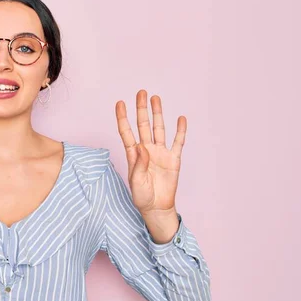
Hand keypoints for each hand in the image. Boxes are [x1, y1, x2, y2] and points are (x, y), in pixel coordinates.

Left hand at [115, 89, 185, 216]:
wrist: (157, 207)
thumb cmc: (142, 197)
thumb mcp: (136, 182)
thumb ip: (139, 164)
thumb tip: (142, 146)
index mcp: (134, 155)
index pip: (126, 132)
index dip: (122, 118)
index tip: (120, 103)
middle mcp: (146, 150)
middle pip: (143, 125)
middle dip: (142, 109)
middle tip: (141, 93)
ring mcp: (160, 153)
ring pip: (159, 129)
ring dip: (158, 114)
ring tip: (156, 98)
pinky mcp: (173, 159)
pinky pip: (178, 143)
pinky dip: (180, 131)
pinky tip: (181, 119)